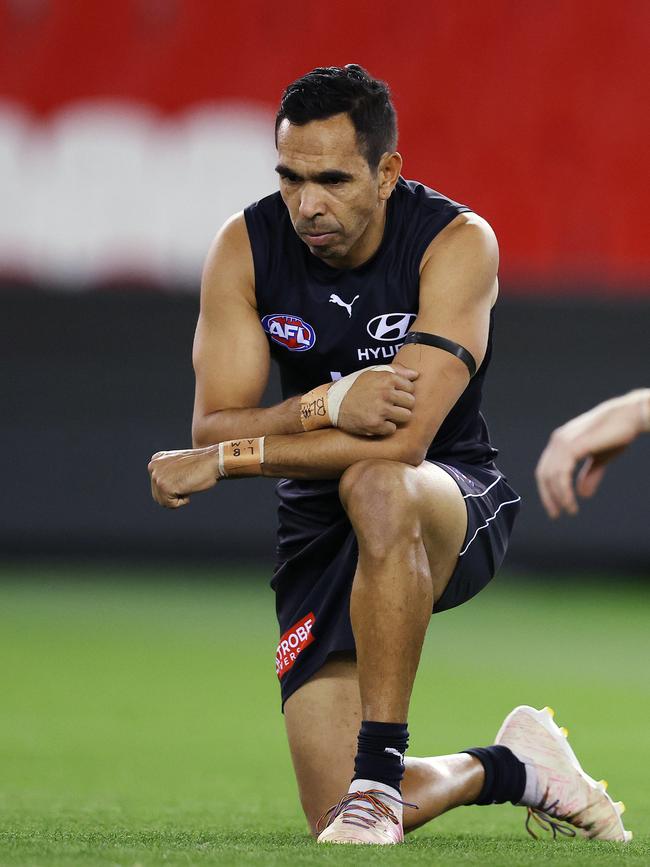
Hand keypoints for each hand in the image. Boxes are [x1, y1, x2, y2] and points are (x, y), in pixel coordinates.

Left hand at [148, 446, 218, 508]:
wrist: (214, 461)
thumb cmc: (202, 465)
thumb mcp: (178, 464)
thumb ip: (167, 472)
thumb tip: (163, 487)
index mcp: (156, 460)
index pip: (157, 485)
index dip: (174, 486)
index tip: (185, 476)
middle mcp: (153, 466)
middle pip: (157, 495)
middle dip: (173, 494)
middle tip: (187, 481)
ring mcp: (157, 476)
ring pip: (162, 501)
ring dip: (177, 498)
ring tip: (187, 484)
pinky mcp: (164, 486)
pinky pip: (170, 505)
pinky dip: (182, 501)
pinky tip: (189, 487)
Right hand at [337, 362, 418, 435]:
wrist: (332, 403)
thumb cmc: (355, 387)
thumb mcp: (372, 372)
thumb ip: (396, 370)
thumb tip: (416, 374)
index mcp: (387, 378)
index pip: (411, 388)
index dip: (403, 392)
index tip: (393, 395)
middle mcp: (385, 393)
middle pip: (411, 403)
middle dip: (402, 405)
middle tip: (389, 406)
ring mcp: (381, 410)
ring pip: (406, 416)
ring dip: (396, 417)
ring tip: (384, 414)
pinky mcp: (375, 425)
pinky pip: (392, 429)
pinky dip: (385, 428)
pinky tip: (376, 422)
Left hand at [535, 390, 646, 517]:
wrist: (630, 417)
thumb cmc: (617, 434)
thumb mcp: (600, 458)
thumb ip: (589, 474)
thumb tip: (582, 494)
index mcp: (561, 441)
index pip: (546, 469)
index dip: (548, 489)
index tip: (555, 507)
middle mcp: (558, 440)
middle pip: (543, 474)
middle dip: (548, 496)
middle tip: (556, 515)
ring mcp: (563, 442)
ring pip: (551, 476)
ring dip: (558, 497)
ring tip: (569, 510)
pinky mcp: (572, 446)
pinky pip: (561, 474)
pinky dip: (563, 491)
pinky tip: (570, 502)